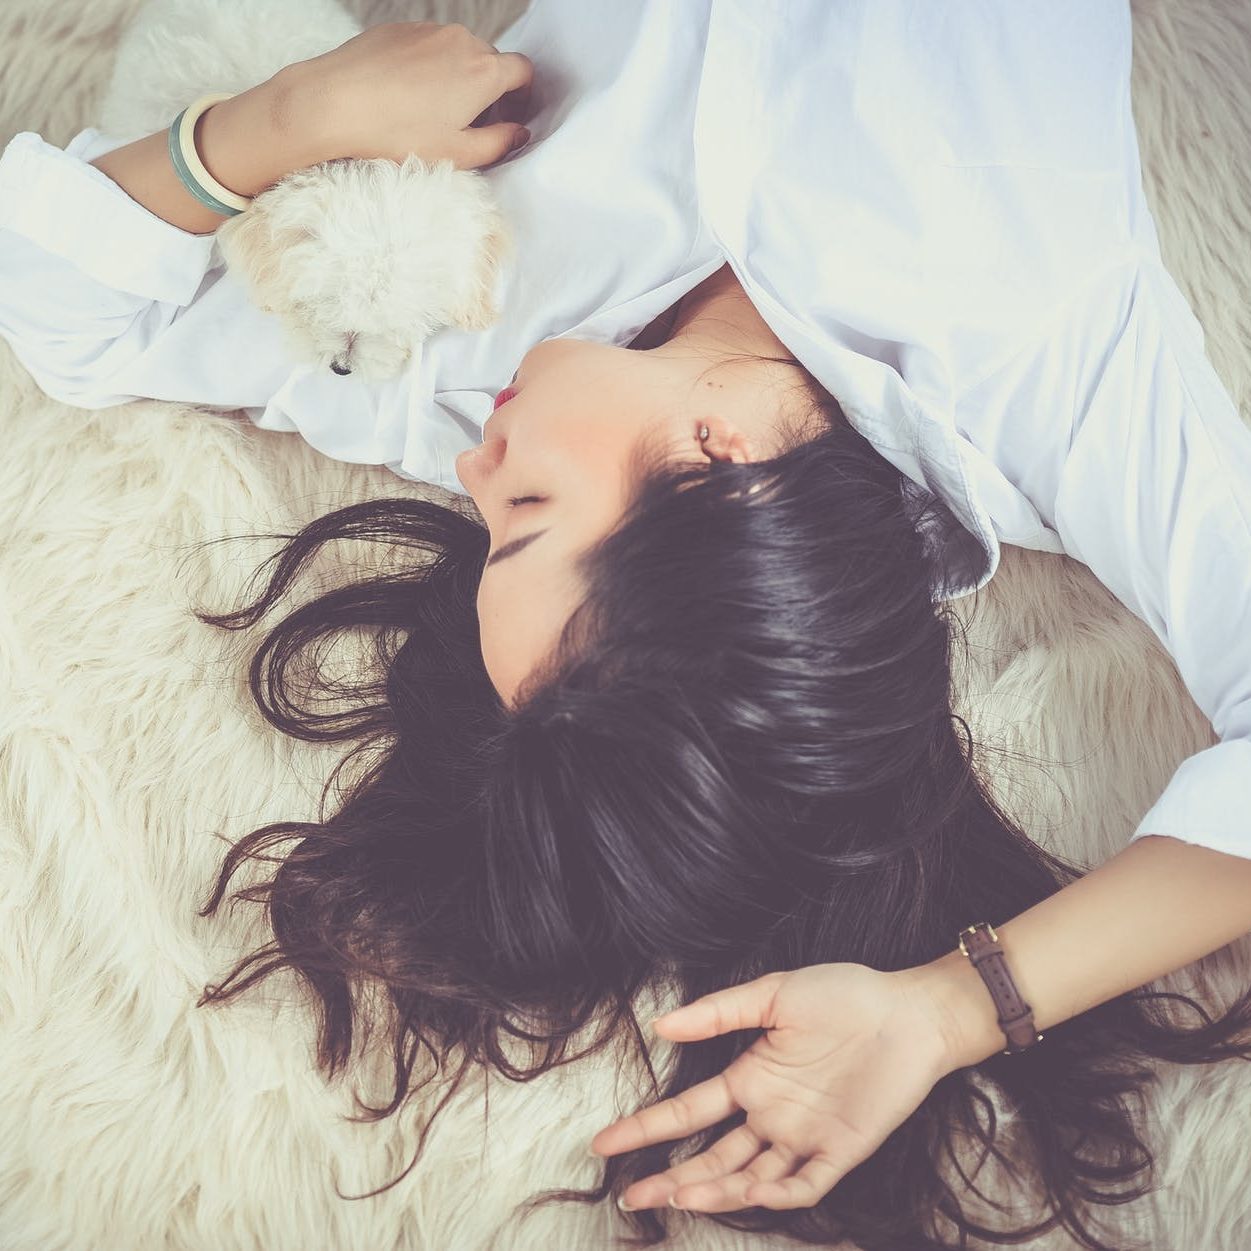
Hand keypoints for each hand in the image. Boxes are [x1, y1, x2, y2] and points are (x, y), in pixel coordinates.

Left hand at [283, 21, 533, 169]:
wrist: (334, 102)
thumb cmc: (398, 133)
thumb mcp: (458, 153)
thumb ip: (499, 143)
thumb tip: (519, 133)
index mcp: (484, 71)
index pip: (524, 70)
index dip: (523, 93)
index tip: (512, 113)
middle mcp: (462, 41)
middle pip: (491, 60)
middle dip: (488, 87)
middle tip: (470, 121)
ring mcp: (429, 30)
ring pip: (458, 51)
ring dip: (457, 75)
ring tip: (433, 110)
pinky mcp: (400, 28)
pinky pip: (428, 45)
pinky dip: (428, 65)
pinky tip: (406, 94)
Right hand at [589, 963, 958, 1212]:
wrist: (910, 1012)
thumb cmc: (845, 995)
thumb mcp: (775, 993)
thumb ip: (720, 1012)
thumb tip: (662, 1025)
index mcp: (751, 1077)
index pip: (688, 1111)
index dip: (647, 1128)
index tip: (604, 1142)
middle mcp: (771, 1114)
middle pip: (711, 1156)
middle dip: (670, 1177)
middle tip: (632, 1196)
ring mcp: (805, 1136)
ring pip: (750, 1176)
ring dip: (716, 1189)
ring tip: (679, 1195)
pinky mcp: (842, 1150)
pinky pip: (804, 1183)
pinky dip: (777, 1194)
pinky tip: (750, 1193)